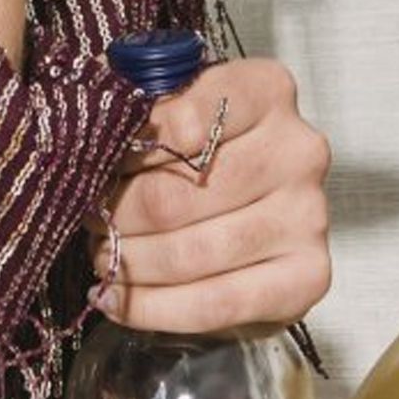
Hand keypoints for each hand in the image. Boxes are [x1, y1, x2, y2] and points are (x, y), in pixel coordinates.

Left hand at [84, 58, 332, 334]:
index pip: (180, 122)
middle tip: (92, 221)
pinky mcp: (308, 276)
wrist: (261, 209)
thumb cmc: (206, 152)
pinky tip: (118, 300)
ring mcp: (309, 216)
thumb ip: (142, 114)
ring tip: (103, 257)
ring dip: (130, 262)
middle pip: (179, 194)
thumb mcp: (176, 110)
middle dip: (119, 215)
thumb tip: (88, 141)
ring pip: (191, 253)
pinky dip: (153, 308)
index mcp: (265, 90)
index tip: (95, 167)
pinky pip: (215, 303)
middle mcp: (298, 150)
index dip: (125, 152)